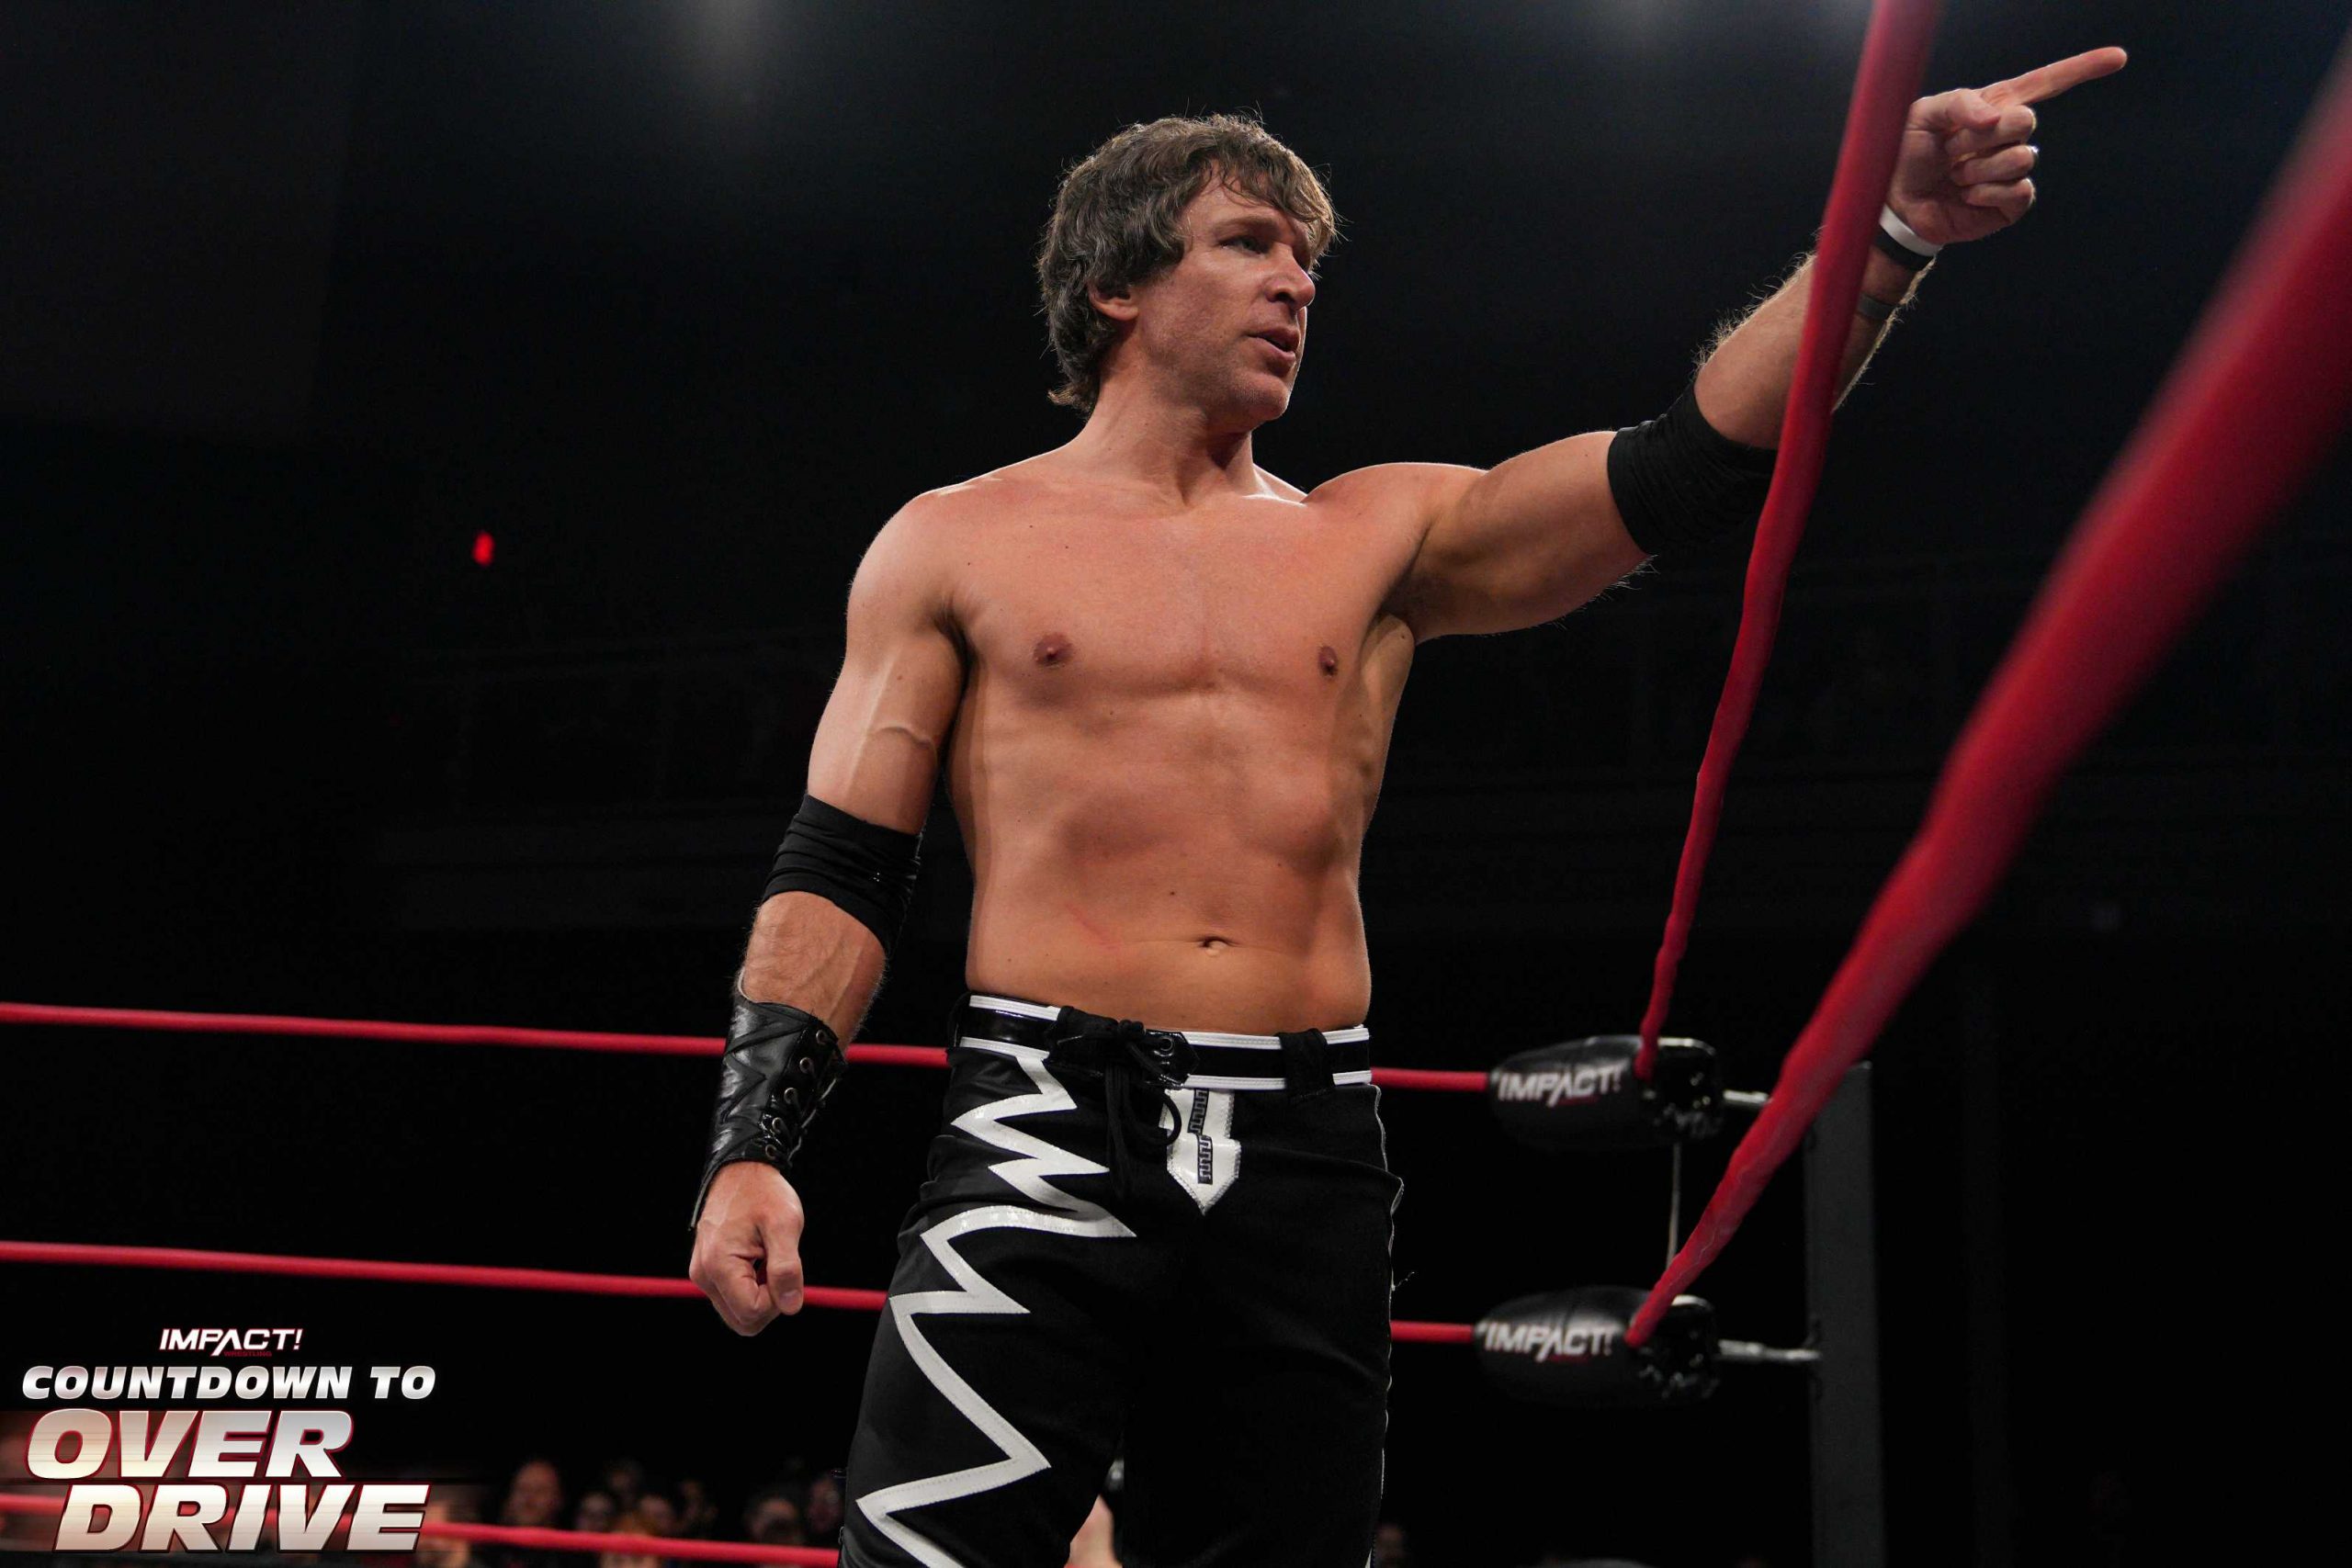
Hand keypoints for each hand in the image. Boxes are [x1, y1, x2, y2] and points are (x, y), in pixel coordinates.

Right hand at [688, 1160, 807, 1332]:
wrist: (740, 1170)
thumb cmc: (763, 1193)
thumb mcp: (784, 1225)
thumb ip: (787, 1269)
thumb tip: (790, 1308)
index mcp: (719, 1266)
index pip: (753, 1313)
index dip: (778, 1299)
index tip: (785, 1267)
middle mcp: (703, 1276)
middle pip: (743, 1322)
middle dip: (769, 1303)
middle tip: (778, 1265)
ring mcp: (702, 1274)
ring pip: (738, 1312)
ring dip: (760, 1295)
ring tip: (767, 1257)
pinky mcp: (706, 1271)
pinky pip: (733, 1297)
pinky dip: (751, 1287)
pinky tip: (758, 1258)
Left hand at [1889, 46, 2127, 246]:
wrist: (1896, 204)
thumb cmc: (1907, 154)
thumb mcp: (1922, 115)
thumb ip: (1959, 103)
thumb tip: (1997, 116)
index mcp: (1994, 107)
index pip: (2044, 83)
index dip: (2081, 69)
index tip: (2117, 58)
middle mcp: (2009, 136)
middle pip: (2025, 120)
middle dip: (1983, 135)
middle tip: (1952, 149)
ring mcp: (2013, 169)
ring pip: (2022, 157)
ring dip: (1979, 168)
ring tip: (1955, 175)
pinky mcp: (2011, 203)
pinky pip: (2019, 190)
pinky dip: (1986, 193)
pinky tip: (1967, 196)